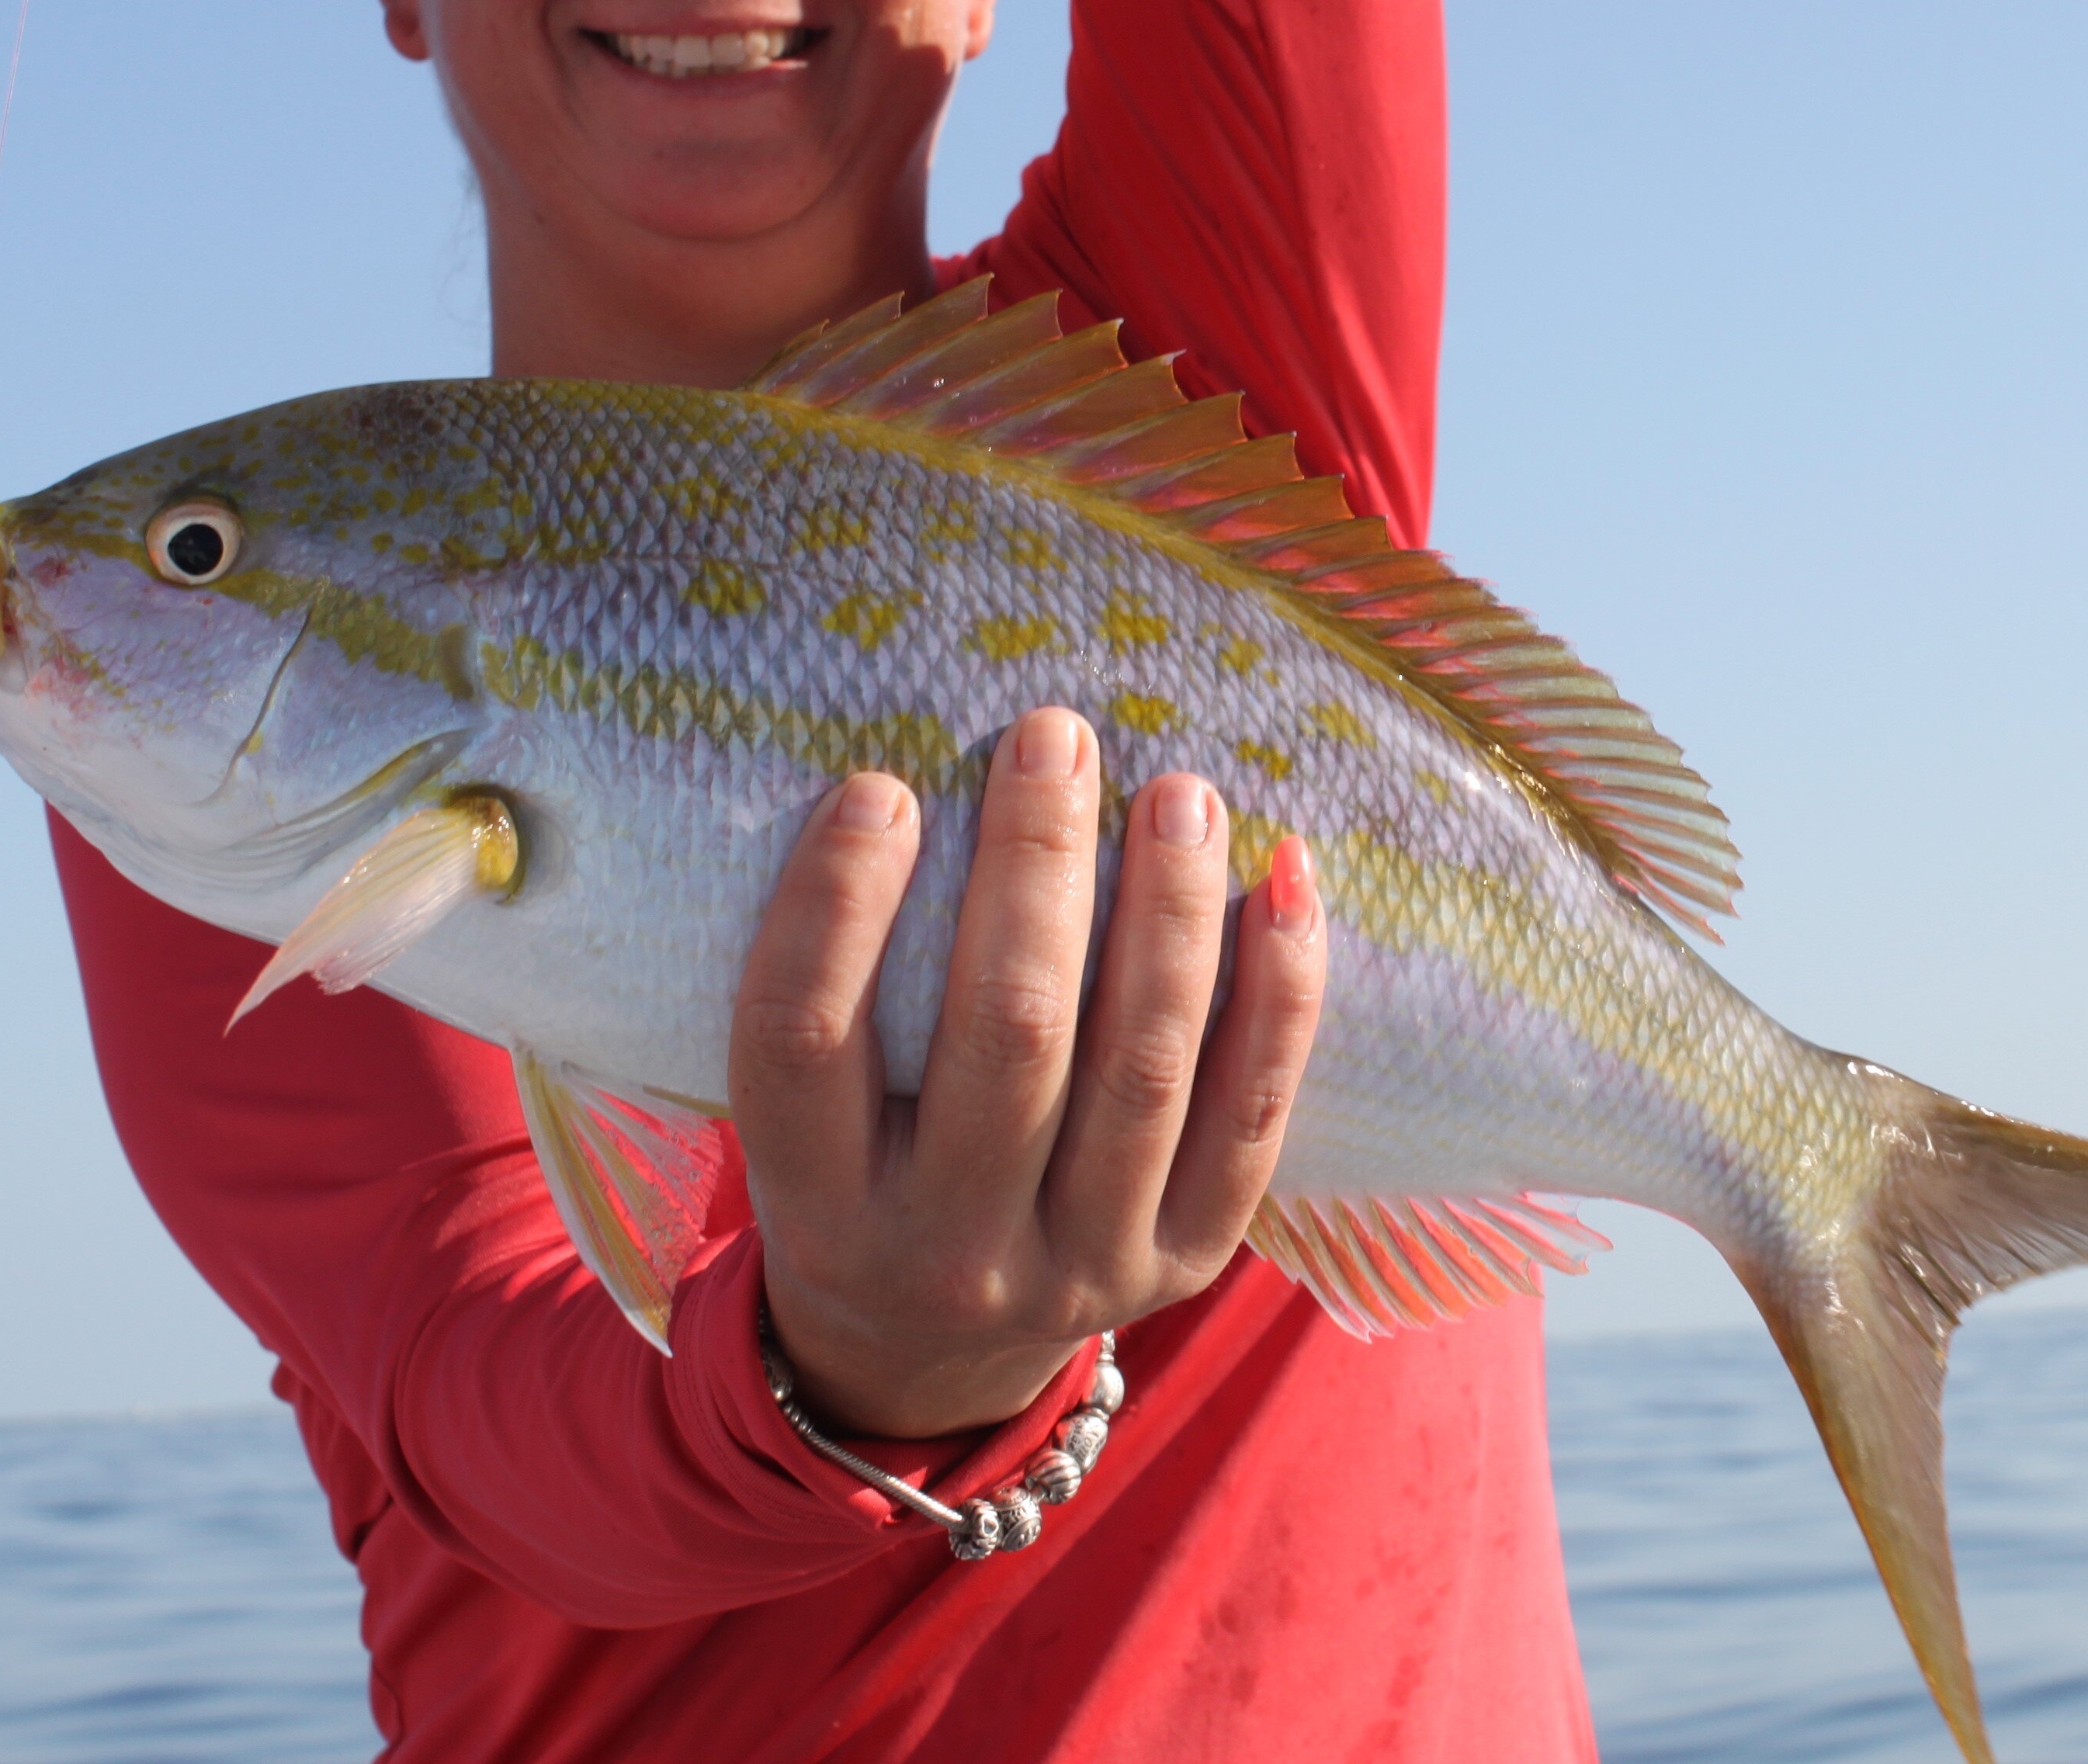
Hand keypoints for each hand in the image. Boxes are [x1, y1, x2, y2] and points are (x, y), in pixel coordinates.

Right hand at [729, 707, 1324, 1439]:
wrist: (933, 1351)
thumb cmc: (863, 1164)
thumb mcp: (806, 1112)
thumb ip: (830, 985)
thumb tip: (892, 779)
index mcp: (816, 1201)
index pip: (803, 1043)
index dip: (834, 907)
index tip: (881, 786)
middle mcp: (947, 1248)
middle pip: (1005, 1037)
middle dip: (1036, 868)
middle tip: (1055, 735)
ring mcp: (1082, 1265)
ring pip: (1143, 1067)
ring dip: (1169, 911)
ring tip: (1180, 793)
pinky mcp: (1190, 1259)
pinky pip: (1252, 1112)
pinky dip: (1281, 989)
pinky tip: (1285, 878)